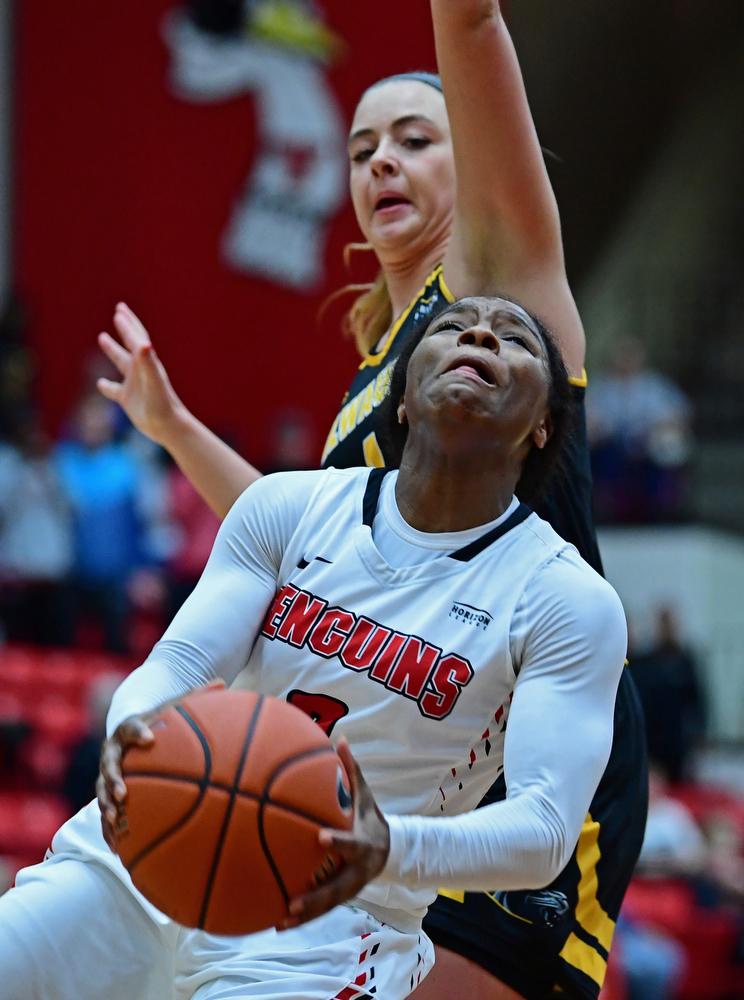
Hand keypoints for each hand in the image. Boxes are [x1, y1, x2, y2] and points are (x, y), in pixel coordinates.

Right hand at [96, 679, 225, 852]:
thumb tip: (223, 682)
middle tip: (123, 792)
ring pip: (101, 792)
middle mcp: (113, 753)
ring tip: (115, 821)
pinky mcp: (107, 793)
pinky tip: (118, 849)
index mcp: (129, 729)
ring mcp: (106, 774)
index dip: (139, 732)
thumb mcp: (174, 706)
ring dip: (106, 807)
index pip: (131, 728)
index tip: (150, 738)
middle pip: (109, 765)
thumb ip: (195, 697)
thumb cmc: (158, 721)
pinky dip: (109, 830)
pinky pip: (105, 813)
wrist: (130, 733)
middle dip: (114, 779)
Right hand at [97, 303, 185, 446]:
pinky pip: (115, 390)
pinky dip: (107, 386)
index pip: (137, 339)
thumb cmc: (162, 403)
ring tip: (102, 337)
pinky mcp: (128, 400)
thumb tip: (143, 343)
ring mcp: (134, 385)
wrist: (168, 426)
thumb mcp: (153, 381)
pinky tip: (100, 383)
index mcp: (146, 363)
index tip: (119, 311)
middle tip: (118, 311)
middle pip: (131, 344)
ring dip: (113, 350)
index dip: (128, 325)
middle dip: (125, 327)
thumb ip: (148, 362)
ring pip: (121, 363)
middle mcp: (140, 370)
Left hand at [281, 738, 389, 928]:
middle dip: (315, 897)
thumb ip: (352, 771)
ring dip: (304, 916)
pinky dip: (301, 918)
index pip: (350, 843)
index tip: (319, 837)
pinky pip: (320, 909)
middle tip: (292, 902)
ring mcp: (349, 888)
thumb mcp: (366, 796)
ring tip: (279, 922)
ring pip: (326, 905)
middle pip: (337, 888)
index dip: (338, 841)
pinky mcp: (341, 897)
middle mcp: (357, 871)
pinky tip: (276, 923)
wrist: (390, 851)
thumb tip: (339, 739)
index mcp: (363, 844)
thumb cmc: (370, 817)